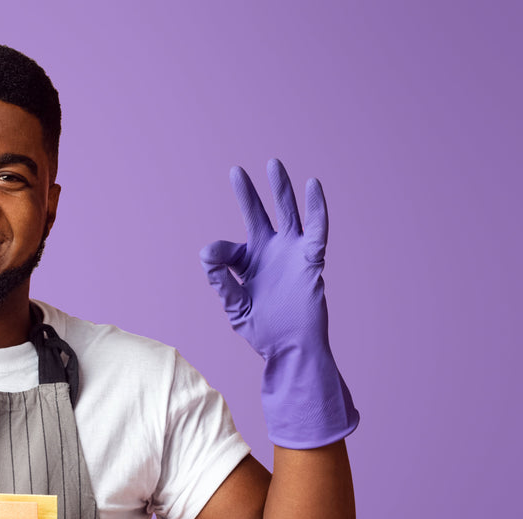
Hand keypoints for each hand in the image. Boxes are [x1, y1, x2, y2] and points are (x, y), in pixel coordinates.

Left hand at [200, 159, 357, 447]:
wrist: (291, 349)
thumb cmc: (263, 331)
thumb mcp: (235, 307)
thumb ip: (220, 280)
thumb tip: (206, 252)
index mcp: (248, 265)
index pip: (227, 248)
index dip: (217, 253)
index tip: (211, 258)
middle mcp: (269, 253)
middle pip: (258, 216)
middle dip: (247, 194)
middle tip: (236, 172)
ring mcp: (291, 254)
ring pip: (286, 214)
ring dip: (280, 190)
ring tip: (273, 164)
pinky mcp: (310, 260)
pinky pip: (316, 229)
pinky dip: (316, 207)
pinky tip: (313, 185)